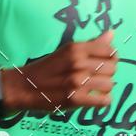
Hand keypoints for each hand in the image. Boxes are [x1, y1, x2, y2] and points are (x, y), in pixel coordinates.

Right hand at [3, 30, 117, 113]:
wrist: (23, 87)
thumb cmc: (46, 68)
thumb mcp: (66, 51)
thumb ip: (91, 44)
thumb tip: (111, 34)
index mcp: (76, 48)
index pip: (111, 51)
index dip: (110, 58)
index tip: (103, 63)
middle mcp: (78, 63)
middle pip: (112, 68)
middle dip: (107, 74)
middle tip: (96, 78)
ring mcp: (77, 81)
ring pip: (109, 84)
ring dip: (104, 88)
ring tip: (93, 88)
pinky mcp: (75, 99)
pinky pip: (104, 100)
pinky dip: (102, 101)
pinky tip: (93, 99)